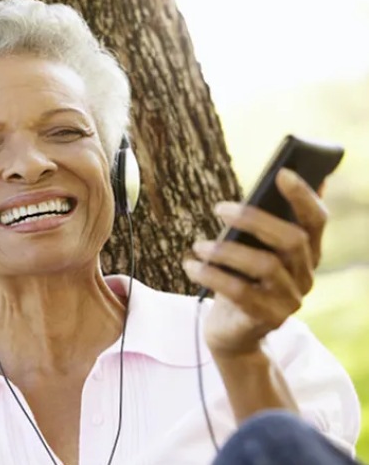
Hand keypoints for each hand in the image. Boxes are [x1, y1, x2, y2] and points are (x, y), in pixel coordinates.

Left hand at [183, 168, 327, 356]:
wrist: (232, 334)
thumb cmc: (238, 280)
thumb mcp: (249, 251)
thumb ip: (259, 225)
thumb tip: (268, 181)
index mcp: (306, 254)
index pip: (316, 220)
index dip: (303, 195)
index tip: (282, 172)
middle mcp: (305, 276)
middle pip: (292, 239)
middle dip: (254, 219)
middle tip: (219, 207)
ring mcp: (289, 300)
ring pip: (265, 265)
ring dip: (226, 250)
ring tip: (198, 245)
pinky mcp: (268, 319)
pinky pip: (240, 292)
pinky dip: (211, 275)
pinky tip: (190, 266)